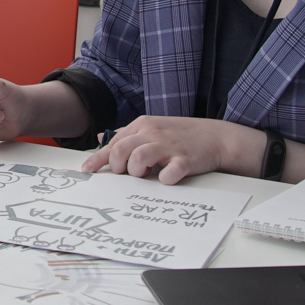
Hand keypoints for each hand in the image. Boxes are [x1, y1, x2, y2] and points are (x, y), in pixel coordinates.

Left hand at [80, 115, 261, 183]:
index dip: (98, 159)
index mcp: (143, 126)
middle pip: (121, 150)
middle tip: (125, 173)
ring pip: (138, 159)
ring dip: (137, 171)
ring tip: (145, 173)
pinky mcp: (186, 160)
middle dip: (117, 166)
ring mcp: (170, 146)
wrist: (217, 137)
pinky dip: (164, 179)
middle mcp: (154, 133)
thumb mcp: (152, 128)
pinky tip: (165, 178)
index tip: (87, 170)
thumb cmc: (181, 135)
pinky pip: (168, 173)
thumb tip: (101, 138)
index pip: (114, 142)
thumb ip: (126, 134)